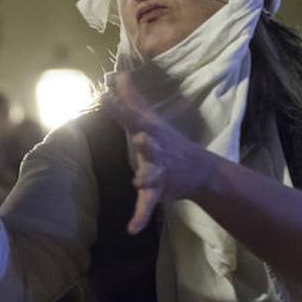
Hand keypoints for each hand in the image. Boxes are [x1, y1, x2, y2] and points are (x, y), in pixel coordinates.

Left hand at [103, 73, 216, 233]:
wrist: (198, 169)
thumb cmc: (165, 140)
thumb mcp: (149, 118)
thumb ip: (131, 98)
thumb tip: (118, 73)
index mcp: (149, 130)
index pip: (131, 115)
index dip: (118, 105)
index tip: (103, 95)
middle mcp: (155, 149)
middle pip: (149, 144)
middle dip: (146, 141)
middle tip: (139, 136)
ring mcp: (158, 171)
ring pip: (151, 175)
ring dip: (145, 178)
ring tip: (138, 182)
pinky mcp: (158, 192)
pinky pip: (147, 205)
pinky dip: (140, 217)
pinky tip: (132, 228)